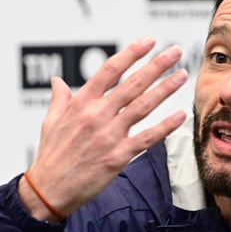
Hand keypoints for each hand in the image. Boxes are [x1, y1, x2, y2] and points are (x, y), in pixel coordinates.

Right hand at [19, 36, 187, 222]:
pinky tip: (180, 115)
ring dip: (165, 89)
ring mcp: (108, 136)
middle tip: (175, 51)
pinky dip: (165, 126)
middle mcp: (96, 115)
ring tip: (182, 75)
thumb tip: (58, 81)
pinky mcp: (117, 156)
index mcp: (80, 103)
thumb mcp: (50, 122)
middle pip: (132, 83)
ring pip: (143, 106)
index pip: (110, 70)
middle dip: (156, 65)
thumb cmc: (50, 156)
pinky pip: (146, 138)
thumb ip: (59, 98)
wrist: (49, 189)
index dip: (132, 53)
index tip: (148, 41)